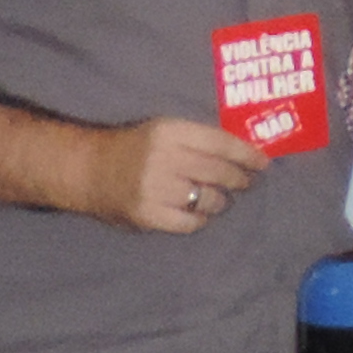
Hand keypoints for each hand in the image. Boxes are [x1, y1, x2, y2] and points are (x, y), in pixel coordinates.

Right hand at [92, 114, 270, 236]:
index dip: (247, 154)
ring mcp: (155, 188)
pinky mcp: (147, 214)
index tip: (264, 163)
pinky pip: (189, 222)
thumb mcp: (164, 131)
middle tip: (246, 183)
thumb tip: (243, 153)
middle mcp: (164, 158)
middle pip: (218, 172)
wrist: (88, 170)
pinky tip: (198, 213)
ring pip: (208, 199)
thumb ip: (198, 139)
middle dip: (239, 179)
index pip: (220, 142)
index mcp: (170, 131)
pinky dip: (199, 219)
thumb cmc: (134, 148)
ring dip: (220, 201)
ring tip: (219, 199)